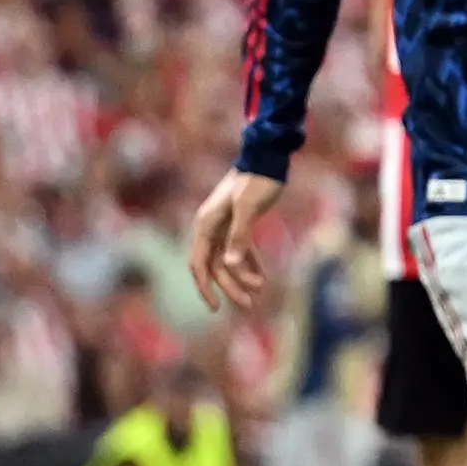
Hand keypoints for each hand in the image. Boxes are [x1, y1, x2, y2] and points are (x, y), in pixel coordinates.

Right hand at [185, 170, 286, 312]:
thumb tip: (230, 264)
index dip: (205, 287)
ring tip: (258, 295)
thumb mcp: (249, 207)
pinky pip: (240, 250)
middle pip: (215, 266)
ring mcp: (224, 226)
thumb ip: (239, 236)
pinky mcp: (239, 223)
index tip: (215, 307)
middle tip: (249, 305)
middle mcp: (210, 227)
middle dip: (230, 287)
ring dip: (241, 278)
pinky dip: (250, 264)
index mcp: (206, 224)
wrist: (267, 158)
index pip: (199, 264)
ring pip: (228, 260)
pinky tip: (262, 278)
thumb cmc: (258, 181)